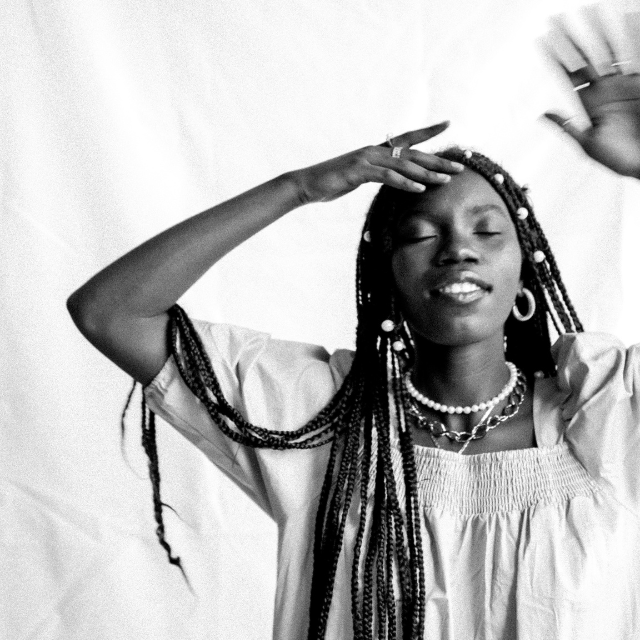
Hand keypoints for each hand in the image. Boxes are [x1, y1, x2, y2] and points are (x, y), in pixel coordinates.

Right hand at [291, 121, 463, 203]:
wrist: (307, 183)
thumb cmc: (331, 182)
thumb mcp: (358, 178)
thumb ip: (375, 175)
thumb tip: (390, 178)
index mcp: (376, 151)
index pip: (407, 138)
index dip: (428, 131)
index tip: (448, 124)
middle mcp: (374, 150)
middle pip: (412, 153)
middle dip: (437, 161)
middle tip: (459, 167)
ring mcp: (366, 159)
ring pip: (404, 164)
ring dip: (427, 173)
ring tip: (446, 180)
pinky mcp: (359, 171)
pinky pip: (387, 176)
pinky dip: (404, 182)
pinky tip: (419, 188)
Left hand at [542, 11, 639, 178]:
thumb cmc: (621, 159)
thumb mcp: (589, 146)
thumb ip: (567, 128)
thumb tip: (542, 115)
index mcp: (589, 103)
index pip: (568, 73)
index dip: (555, 57)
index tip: (541, 40)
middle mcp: (606, 88)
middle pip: (586, 55)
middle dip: (573, 37)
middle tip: (559, 17)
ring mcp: (625, 82)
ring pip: (610, 49)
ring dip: (599, 30)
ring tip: (589, 10)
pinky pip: (636, 55)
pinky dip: (632, 37)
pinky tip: (625, 19)